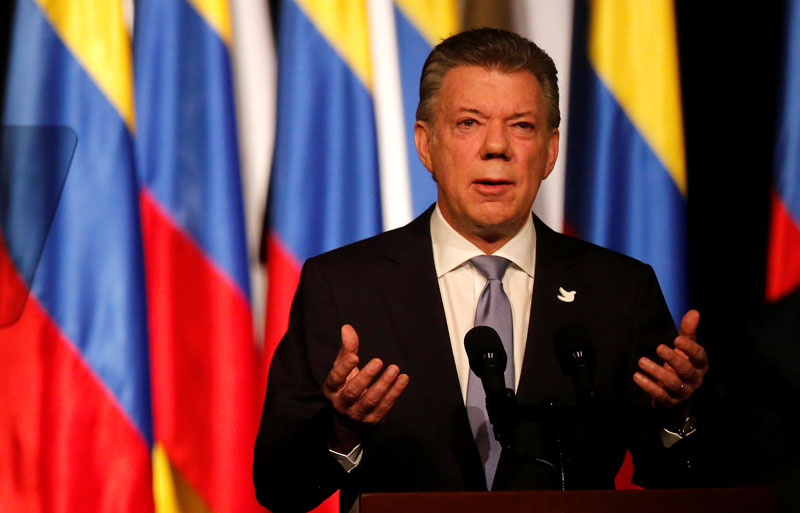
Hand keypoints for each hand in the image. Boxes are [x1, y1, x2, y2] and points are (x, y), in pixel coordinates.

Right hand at [322, 324, 408, 451]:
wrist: (348, 423)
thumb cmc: (345, 387)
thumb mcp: (342, 369)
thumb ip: (347, 349)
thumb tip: (347, 327)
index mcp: (332, 389)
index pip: (335, 378)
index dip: (344, 368)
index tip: (354, 357)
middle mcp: (342, 403)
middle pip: (353, 391)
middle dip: (366, 376)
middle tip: (378, 361)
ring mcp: (357, 413)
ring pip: (371, 400)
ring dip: (384, 384)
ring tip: (395, 368)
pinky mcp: (372, 420)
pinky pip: (385, 406)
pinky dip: (395, 392)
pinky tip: (403, 379)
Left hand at [634, 310, 707, 406]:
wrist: (674, 391)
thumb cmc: (680, 363)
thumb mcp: (684, 347)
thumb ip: (688, 331)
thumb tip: (694, 311)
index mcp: (700, 365)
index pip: (699, 356)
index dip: (690, 348)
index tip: (677, 339)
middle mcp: (694, 379)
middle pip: (686, 370)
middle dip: (673, 359)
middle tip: (659, 348)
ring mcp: (682, 392)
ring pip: (673, 383)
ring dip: (657, 372)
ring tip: (642, 361)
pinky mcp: (670, 401)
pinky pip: (660, 395)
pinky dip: (649, 386)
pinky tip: (637, 376)